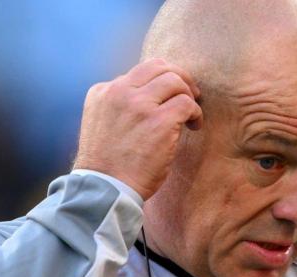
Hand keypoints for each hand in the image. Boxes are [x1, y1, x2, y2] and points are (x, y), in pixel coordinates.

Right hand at [72, 58, 202, 199]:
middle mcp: (119, 92)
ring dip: (189, 95)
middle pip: (159, 67)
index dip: (159, 82)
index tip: (168, 97)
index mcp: (102, 92)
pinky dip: (195, 113)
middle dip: (179, 78)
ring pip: (175, 80)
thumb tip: (151, 100)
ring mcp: (139, 104)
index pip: (138, 72)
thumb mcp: (102, 126)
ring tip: (190, 115)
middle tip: (190, 95)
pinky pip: (186, 103)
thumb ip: (119, 107)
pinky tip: (193, 126)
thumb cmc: (107, 167)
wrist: (105, 189)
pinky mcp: (159, 121)